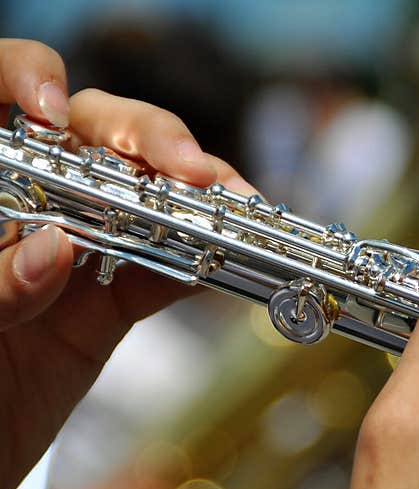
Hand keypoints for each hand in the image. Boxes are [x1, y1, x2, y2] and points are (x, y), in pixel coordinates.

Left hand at [0, 39, 255, 488]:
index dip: (26, 81)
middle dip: (144, 138)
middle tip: (186, 169)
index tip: (52, 114)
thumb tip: (59, 245)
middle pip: (87, 134)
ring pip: (140, 198)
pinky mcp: (104, 307)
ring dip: (192, 199)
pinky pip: (160, 274)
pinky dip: (197, 265)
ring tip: (228, 207)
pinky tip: (223, 260)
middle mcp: (21, 207)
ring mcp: (69, 256)